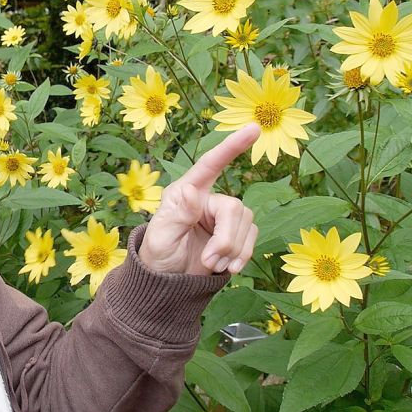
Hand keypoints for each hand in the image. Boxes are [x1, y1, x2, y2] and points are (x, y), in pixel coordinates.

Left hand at [139, 123, 260, 275]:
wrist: (168, 282)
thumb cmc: (157, 255)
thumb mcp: (161, 236)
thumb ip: (178, 214)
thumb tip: (191, 191)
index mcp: (186, 192)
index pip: (210, 164)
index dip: (231, 146)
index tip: (253, 128)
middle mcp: (207, 199)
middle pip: (234, 208)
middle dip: (226, 240)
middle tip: (209, 260)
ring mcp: (223, 217)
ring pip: (247, 225)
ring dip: (232, 251)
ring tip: (212, 265)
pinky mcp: (236, 234)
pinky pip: (252, 240)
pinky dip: (242, 257)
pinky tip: (226, 268)